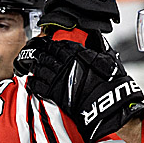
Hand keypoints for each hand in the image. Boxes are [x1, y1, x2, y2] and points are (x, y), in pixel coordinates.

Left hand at [25, 38, 143, 142]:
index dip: (51, 45)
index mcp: (78, 54)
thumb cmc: (111, 83)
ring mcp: (58, 78)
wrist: (108, 104)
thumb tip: (96, 39)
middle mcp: (65, 64)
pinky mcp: (55, 93)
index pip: (58, 45)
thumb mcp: (109, 59)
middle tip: (37, 54)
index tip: (48, 45)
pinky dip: (33, 83)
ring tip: (33, 66)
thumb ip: (99, 48)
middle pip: (46, 55)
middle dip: (40, 54)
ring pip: (39, 68)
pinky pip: (38, 85)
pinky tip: (31, 82)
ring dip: (35, 67)